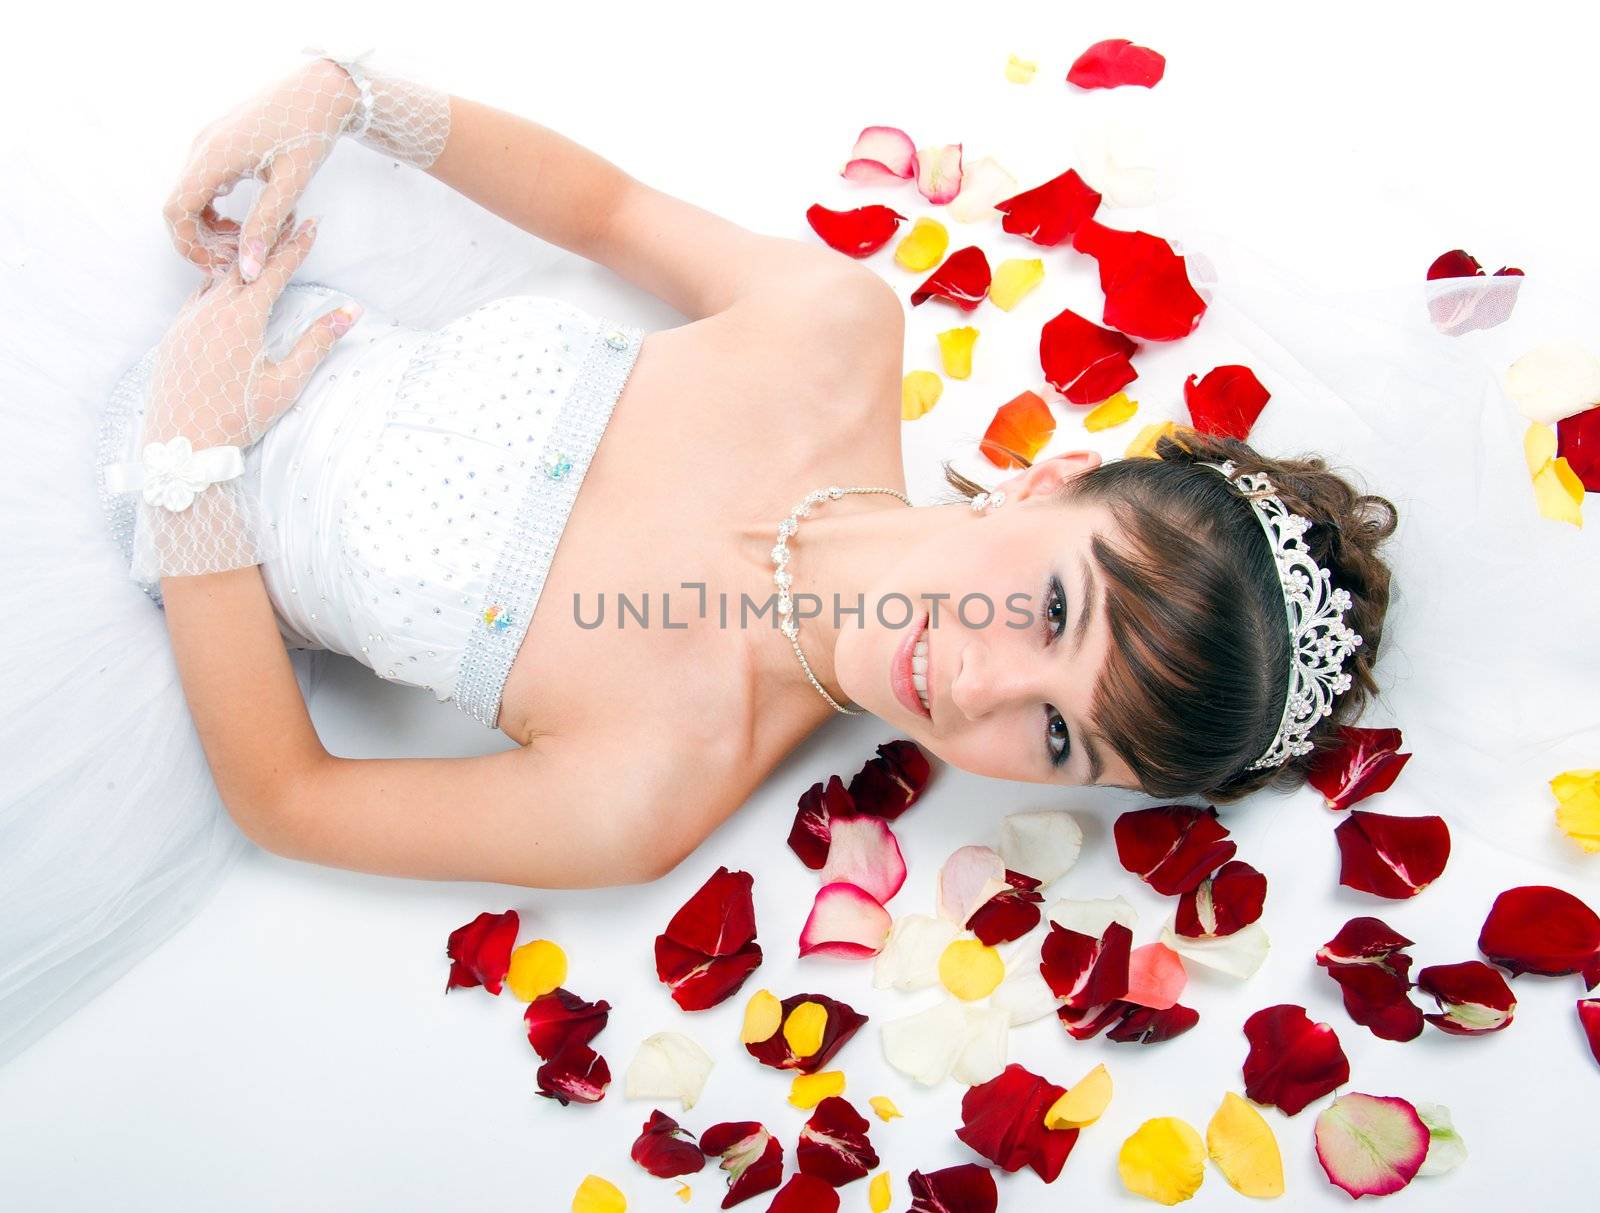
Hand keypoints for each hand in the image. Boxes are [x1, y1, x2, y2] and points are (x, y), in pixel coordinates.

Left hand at [143, 218, 358, 454]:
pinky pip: (197, 298)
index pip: (274, 271)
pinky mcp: (173, 334)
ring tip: (258, 249)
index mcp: (241, 319)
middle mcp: (211, 311)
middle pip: (244, 265)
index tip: (311, 222)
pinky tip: (223, 288)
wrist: (181, 445)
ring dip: (241, 263)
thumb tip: (350, 312)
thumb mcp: (286, 383)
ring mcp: (187, 320)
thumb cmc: (238, 419)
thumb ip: (317, 343)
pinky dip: (216, 286)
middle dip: (268, 243)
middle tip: (287, 221)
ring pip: (217, 279)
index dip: (296, 246)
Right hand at [163, 59, 360, 281]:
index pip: (176, 210)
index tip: (218, 268)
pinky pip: (204, 185)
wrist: (321, 89)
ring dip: (210, 228)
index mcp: (214, 156)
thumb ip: (266, 225)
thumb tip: (250, 270)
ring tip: (245, 246)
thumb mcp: (291, 183)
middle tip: (238, 262)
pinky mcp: (220, 143)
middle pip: (179, 206)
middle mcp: (202, 147)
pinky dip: (216, 211)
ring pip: (191, 197)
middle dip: (202, 241)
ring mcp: (209, 143)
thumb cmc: (310, 130)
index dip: (189, 246)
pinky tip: (244, 224)